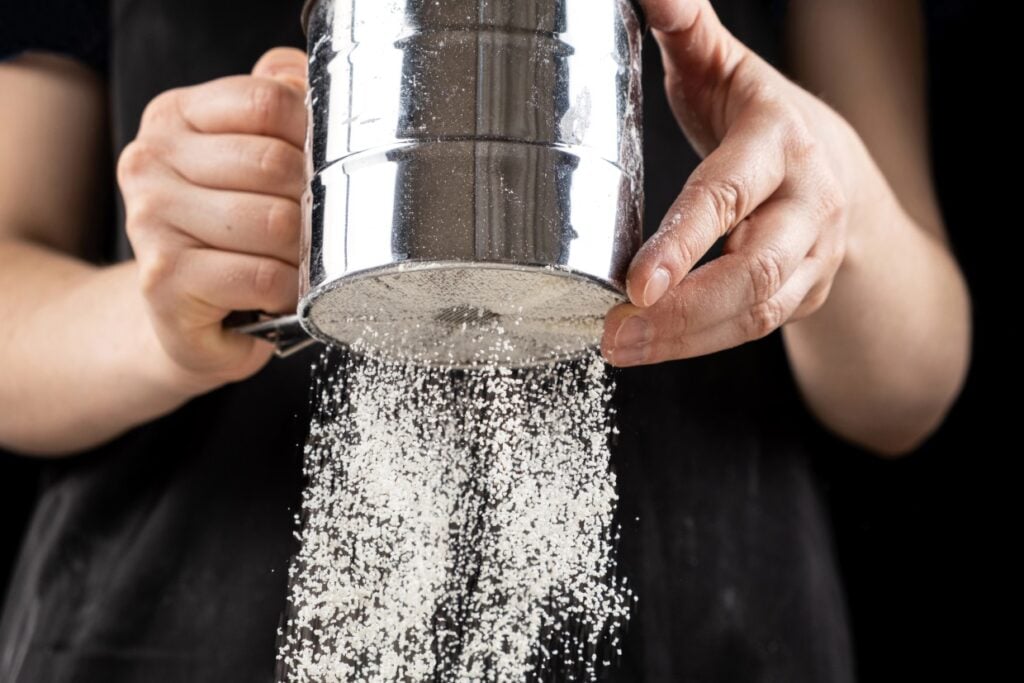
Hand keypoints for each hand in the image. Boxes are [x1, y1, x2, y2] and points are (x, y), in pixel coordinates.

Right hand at [118, 48, 306, 391]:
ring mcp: (149, 221)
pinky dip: (287, 290)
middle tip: (314, 227)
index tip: (320, 166)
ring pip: (274, 223)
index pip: (266, 101)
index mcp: (174, 117)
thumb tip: (308, 78)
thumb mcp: (246, 154)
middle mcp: (150, 163)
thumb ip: (274, 103)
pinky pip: (261, 277)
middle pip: (275, 164)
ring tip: (296, 262)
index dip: (312, 136)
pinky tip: (279, 292)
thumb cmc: (227, 230)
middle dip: (311, 202)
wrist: (180, 309)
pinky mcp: (164, 282)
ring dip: (303, 252)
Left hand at [602, 0, 857, 366]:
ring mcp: (812, 256)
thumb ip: (686, 29)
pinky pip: (753, 330)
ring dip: (686, 341)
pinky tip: (650, 349)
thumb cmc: (763, 118)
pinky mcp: (804, 296)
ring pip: (757, 313)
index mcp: (780, 141)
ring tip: (619, 349)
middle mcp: (807, 204)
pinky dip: (699, 345)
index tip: (637, 283)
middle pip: (757, 271)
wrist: (843, 173)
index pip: (730, 193)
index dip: (685, 241)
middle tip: (615, 333)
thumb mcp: (726, 69)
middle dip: (685, 311)